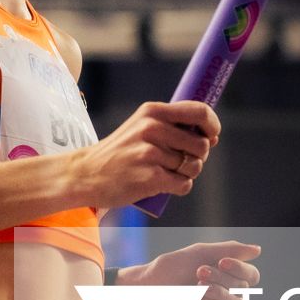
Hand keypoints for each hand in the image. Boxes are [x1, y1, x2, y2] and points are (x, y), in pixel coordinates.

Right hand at [72, 101, 220, 207]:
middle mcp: (152, 128)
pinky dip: (178, 188)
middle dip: (198, 157)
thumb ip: (173, 127)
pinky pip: (183, 185)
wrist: (86, 174)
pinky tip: (161, 185)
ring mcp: (150, 153)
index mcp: (153, 111)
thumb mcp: (141, 127)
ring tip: (165, 172)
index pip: (200, 112)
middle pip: (202, 144)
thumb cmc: (120, 152)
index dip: (213, 125)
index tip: (212, 136)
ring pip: (193, 167)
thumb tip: (212, 137)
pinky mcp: (149, 177)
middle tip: (179, 161)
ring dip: (186, 174)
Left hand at [115, 240, 259, 299]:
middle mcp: (223, 291)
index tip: (222, 261)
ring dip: (222, 292)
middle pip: (244, 286)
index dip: (242, 268)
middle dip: (223, 277)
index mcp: (223, 274)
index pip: (250, 274)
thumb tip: (258, 250)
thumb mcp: (199, 253)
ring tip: (199, 287)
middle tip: (199, 272)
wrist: (144, 289)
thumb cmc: (168, 268)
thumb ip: (229, 250)